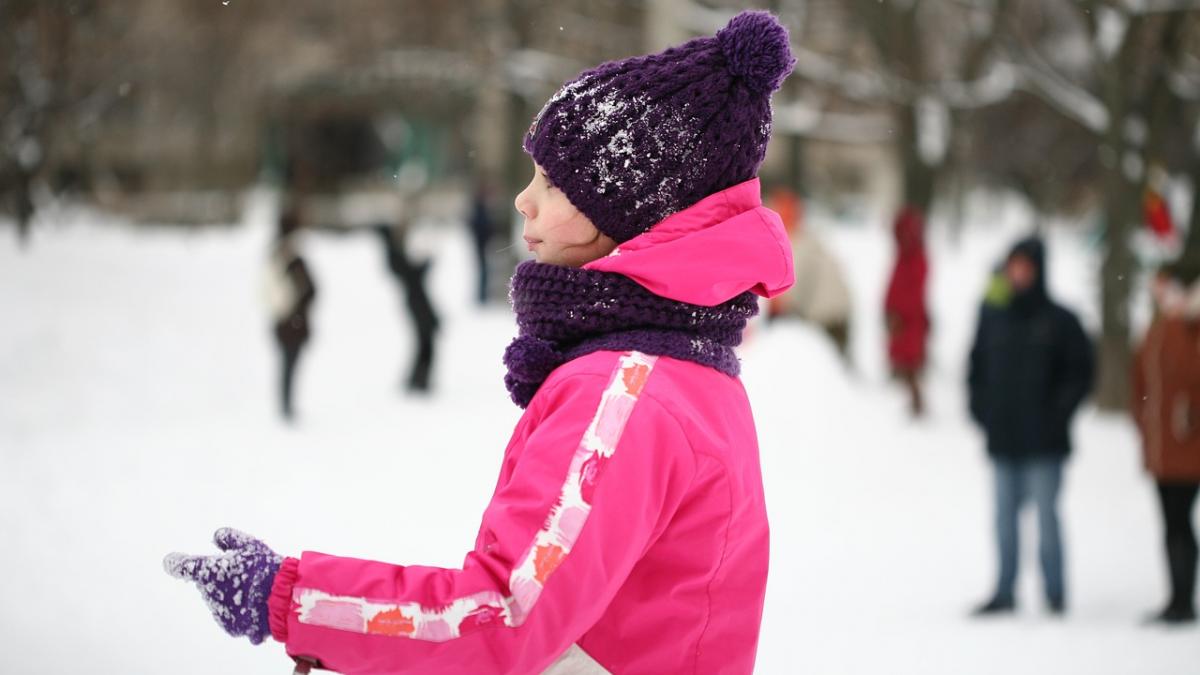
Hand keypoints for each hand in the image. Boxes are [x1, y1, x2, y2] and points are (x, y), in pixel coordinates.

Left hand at [164, 527, 282, 644]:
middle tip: (245, 575)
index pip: (182, 567)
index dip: (175, 563)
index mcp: (208, 572)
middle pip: (209, 584)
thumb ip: (230, 538)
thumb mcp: (250, 545)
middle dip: (221, 580)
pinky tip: (257, 605)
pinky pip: (232, 616)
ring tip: (256, 591)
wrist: (281, 601)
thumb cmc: (265, 568)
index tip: (170, 561)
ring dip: (232, 595)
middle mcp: (208, 594)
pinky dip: (241, 611)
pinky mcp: (230, 626)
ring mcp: (218, 612)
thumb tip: (216, 536)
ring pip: (221, 601)